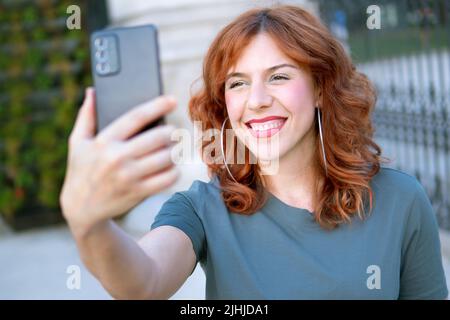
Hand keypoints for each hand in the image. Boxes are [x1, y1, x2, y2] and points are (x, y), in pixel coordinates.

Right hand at [60, 88, 178, 234]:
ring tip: (173, 148)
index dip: (157, 106)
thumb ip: (86, 116)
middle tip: (174, 131)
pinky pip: (167, 179)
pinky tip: (172, 167)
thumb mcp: (77, 142)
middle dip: (172, 132)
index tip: (172, 100)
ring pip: (166, 158)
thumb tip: (92, 90)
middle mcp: (117, 158)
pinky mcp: (138, 192)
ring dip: (175, 151)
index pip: (136, 117)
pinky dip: (174, 171)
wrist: (80, 208)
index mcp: (104, 141)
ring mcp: (129, 176)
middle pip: (158, 137)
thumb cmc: (81, 169)